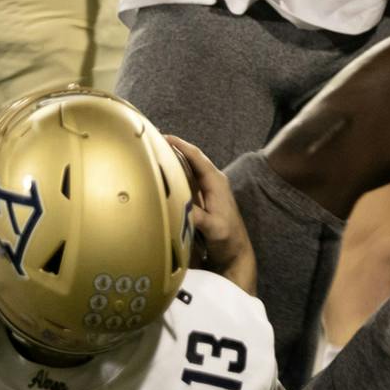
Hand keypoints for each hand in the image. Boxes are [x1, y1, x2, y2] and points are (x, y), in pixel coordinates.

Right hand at [169, 136, 255, 294]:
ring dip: (174, 159)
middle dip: (174, 148)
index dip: (181, 145)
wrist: (236, 253)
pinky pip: (187, 179)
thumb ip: (199, 217)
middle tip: (153, 141)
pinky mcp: (203, 197)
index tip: (164, 137)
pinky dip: (175, 173)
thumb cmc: (228, 240)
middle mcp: (213, 181)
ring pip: (189, 168)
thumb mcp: (214, 229)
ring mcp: (208, 189)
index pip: (197, 158)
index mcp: (216, 183)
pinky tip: (163, 174)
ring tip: (155, 153)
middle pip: (192, 158)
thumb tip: (179, 206)